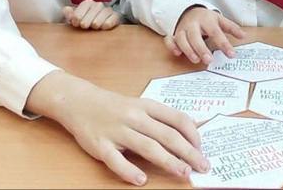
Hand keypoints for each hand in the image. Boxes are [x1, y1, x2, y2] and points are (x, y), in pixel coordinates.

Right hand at [26, 71, 208, 185]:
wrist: (79, 102)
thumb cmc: (115, 106)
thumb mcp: (141, 104)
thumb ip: (163, 116)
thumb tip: (194, 126)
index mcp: (147, 106)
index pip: (177, 119)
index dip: (193, 134)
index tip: (202, 148)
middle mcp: (135, 117)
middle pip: (167, 135)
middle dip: (188, 152)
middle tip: (202, 166)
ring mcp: (117, 131)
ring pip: (147, 147)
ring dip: (168, 161)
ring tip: (182, 173)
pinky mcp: (100, 145)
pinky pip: (117, 160)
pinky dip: (129, 171)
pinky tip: (141, 180)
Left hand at [62, 0, 120, 29]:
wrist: (97, 28)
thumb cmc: (84, 23)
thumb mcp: (74, 19)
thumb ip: (69, 14)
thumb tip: (66, 9)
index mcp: (88, 3)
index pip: (85, 5)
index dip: (79, 14)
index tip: (75, 23)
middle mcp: (98, 5)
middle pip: (95, 9)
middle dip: (88, 18)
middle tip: (84, 26)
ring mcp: (108, 11)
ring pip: (105, 12)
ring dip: (98, 20)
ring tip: (94, 27)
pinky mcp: (116, 17)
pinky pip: (114, 17)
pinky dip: (109, 22)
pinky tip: (104, 27)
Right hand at [164, 6, 244, 64]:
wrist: (189, 11)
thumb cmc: (206, 19)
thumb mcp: (219, 20)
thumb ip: (231, 28)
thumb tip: (244, 36)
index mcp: (207, 20)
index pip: (216, 32)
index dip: (224, 44)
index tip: (231, 54)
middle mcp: (193, 24)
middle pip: (195, 36)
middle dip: (201, 48)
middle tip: (209, 60)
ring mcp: (182, 29)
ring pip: (182, 39)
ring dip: (188, 50)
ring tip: (196, 60)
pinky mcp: (174, 34)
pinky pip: (170, 40)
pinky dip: (172, 46)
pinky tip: (177, 53)